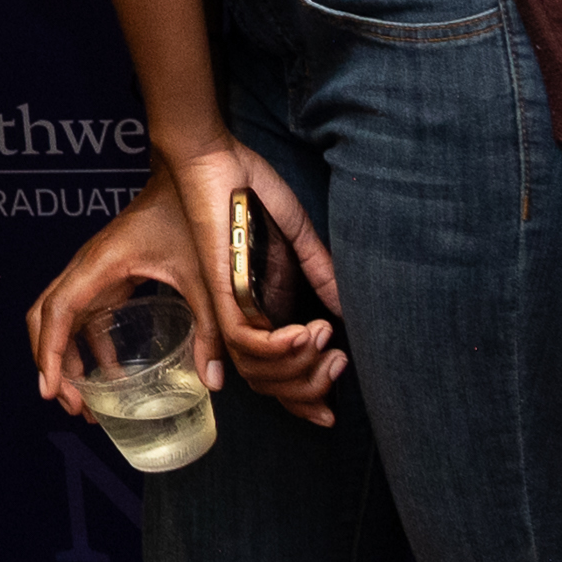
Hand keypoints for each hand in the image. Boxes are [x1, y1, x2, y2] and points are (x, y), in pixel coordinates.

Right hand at [26, 183, 201, 416]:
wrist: (190, 168)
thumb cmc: (192, 213)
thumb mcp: (203, 275)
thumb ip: (211, 327)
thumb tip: (213, 382)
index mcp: (102, 265)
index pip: (60, 312)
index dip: (50, 353)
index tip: (51, 391)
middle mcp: (89, 267)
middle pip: (47, 317)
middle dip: (52, 363)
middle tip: (74, 406)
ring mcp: (96, 269)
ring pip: (61, 317)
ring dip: (66, 357)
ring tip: (88, 402)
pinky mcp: (109, 273)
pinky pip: (84, 313)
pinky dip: (87, 346)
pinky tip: (112, 374)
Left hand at [164, 140, 345, 419]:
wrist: (215, 154)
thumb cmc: (248, 186)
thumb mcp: (297, 233)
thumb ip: (319, 270)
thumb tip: (346, 309)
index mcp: (255, 305)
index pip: (272, 371)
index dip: (303, 396)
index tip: (332, 407)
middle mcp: (237, 312)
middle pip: (266, 382)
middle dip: (308, 388)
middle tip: (337, 365)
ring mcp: (226, 302)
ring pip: (254, 368)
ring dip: (298, 365)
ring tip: (323, 340)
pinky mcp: (218, 287)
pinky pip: (242, 337)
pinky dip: (277, 346)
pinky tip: (304, 334)